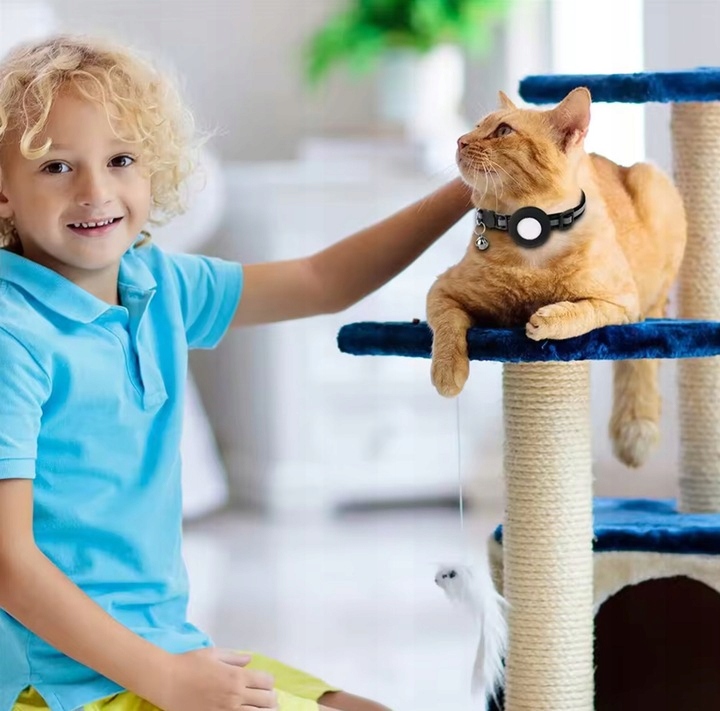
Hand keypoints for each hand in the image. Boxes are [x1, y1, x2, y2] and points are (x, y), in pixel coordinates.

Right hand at [153, 647, 276, 710]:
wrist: (167, 681)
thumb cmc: (189, 663)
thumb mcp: (213, 654)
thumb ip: (234, 658)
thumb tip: (249, 660)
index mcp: (236, 676)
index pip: (266, 682)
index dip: (268, 682)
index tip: (264, 682)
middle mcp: (235, 695)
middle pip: (266, 700)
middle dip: (270, 698)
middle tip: (267, 698)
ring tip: (262, 709)